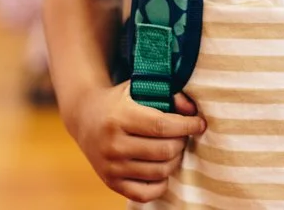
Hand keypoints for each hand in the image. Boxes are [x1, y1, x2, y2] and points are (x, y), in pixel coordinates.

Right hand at [68, 82, 205, 201]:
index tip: (199, 124)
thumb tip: (192, 111)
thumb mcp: (139, 88)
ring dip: (175, 160)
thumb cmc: (119, 101)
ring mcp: (111, 166)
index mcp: (120, 117)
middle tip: (183, 135)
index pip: (163, 126)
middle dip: (182, 142)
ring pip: (160, 171)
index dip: (187, 126)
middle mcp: (113, 144)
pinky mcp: (111, 183)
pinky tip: (162, 168)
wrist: (84, 117)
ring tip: (174, 148)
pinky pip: (145, 193)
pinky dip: (161, 183)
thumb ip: (169, 95)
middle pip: (165, 150)